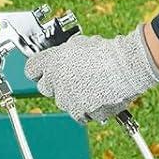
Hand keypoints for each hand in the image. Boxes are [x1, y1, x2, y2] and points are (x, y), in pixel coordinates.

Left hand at [23, 24, 158, 122]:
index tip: (43, 71)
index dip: (38, 70)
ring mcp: (66, 99)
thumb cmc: (107, 53)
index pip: (31, 69)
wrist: (126, 67)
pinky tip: (99, 96)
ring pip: (64, 102)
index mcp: (52, 61)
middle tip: (73, 78)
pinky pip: (80, 113)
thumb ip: (63, 55)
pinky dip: (88, 108)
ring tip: (93, 85)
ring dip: (74, 97)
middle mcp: (54, 81)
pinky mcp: (79, 112)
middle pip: (45, 87)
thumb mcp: (79, 45)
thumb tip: (60, 58)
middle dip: (56, 84)